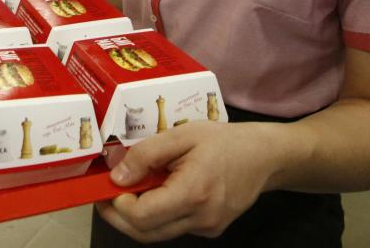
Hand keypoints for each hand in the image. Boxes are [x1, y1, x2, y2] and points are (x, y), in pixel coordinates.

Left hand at [97, 121, 277, 241]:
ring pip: (158, 234)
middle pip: (145, 233)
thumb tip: (117, 177)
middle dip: (118, 217)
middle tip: (105, 195)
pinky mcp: (210, 229)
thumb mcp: (182, 135)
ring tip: (128, 190)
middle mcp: (201, 218)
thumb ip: (146, 154)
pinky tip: (156, 192)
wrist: (264, 157)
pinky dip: (157, 215)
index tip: (107, 187)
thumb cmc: (223, 140)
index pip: (143, 216)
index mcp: (193, 192)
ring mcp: (207, 227)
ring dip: (136, 217)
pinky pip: (173, 228)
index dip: (118, 205)